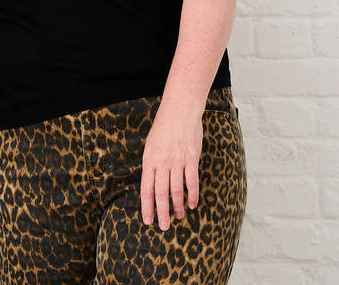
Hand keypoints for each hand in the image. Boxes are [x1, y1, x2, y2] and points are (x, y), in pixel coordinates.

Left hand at [139, 103, 202, 229]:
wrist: (179, 111)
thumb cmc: (163, 128)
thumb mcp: (150, 145)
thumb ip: (151, 165)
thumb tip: (152, 183)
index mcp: (149, 161)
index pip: (146, 189)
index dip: (147, 206)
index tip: (147, 220)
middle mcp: (162, 163)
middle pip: (161, 193)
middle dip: (161, 212)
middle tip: (163, 227)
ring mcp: (177, 161)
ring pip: (176, 190)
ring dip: (176, 206)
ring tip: (177, 217)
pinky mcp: (191, 159)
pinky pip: (192, 181)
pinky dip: (192, 195)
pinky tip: (192, 204)